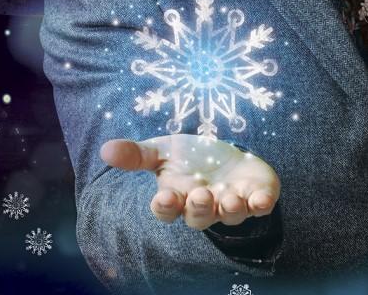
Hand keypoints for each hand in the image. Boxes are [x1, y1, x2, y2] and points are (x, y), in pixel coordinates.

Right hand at [100, 134, 280, 230]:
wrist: (227, 155)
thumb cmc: (190, 157)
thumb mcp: (162, 150)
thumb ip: (136, 154)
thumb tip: (105, 149)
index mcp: (178, 196)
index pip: (167, 210)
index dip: (165, 207)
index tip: (164, 196)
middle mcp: (204, 206)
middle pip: (199, 218)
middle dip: (200, 208)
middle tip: (201, 193)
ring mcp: (231, 204)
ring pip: (230, 216)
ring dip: (231, 209)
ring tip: (230, 197)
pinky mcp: (256, 198)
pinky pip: (260, 207)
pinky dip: (261, 204)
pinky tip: (262, 198)